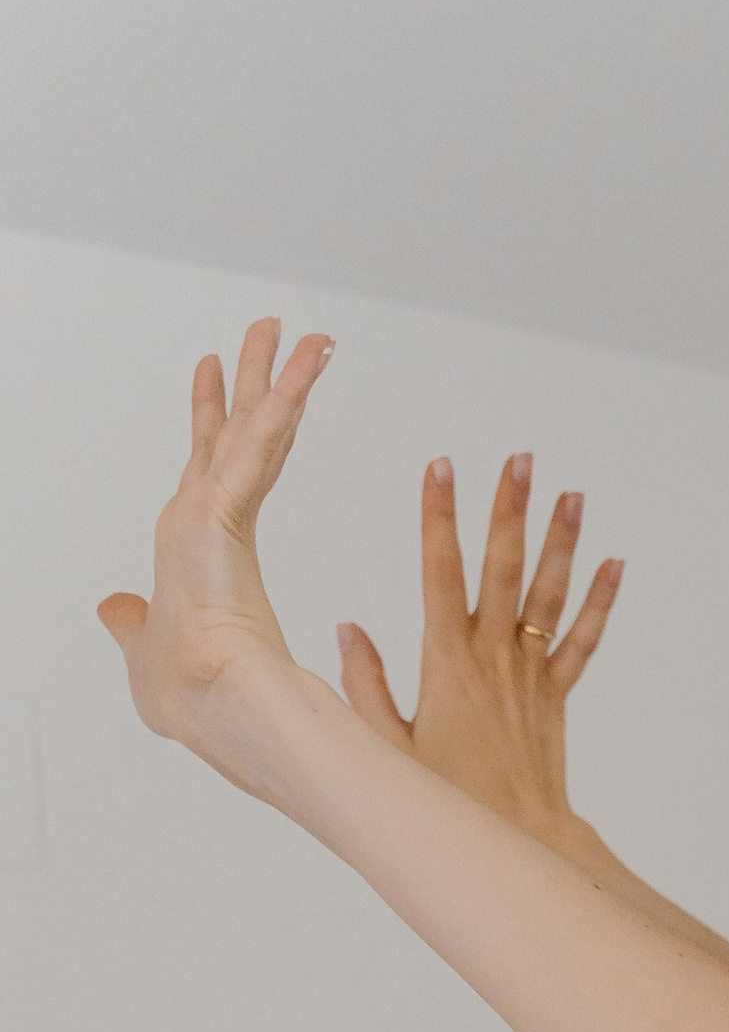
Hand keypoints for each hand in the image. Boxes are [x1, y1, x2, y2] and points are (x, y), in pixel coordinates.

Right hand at [97, 318, 334, 769]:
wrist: (213, 701)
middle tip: (267, 331)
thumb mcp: (153, 650)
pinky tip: (309, 363)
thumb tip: (116, 611)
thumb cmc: (189, 687)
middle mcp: (202, 516)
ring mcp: (211, 509)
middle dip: (250, 379)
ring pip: (254, 428)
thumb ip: (137, 626)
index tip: (221, 383)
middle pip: (233, 431)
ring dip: (278, 375)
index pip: (216, 466)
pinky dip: (286, 399)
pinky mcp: (221, 509)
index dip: (218, 420)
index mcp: (197, 543)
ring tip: (299, 330)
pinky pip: (264, 441)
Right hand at [339, 453, 621, 844]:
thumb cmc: (448, 800)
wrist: (518, 838)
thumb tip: (348, 626)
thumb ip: (366, 683)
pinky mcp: (555, 695)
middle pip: (502, 570)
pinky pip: (581, 641)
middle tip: (520, 459)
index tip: (439, 467)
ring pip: (547, 595)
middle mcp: (493, 657)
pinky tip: (614, 564)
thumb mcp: (388, 746)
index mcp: (446, 662)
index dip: (440, 518)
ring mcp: (529, 673)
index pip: (440, 573)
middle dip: (508, 511)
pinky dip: (599, 602)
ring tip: (570, 492)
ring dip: (560, 542)